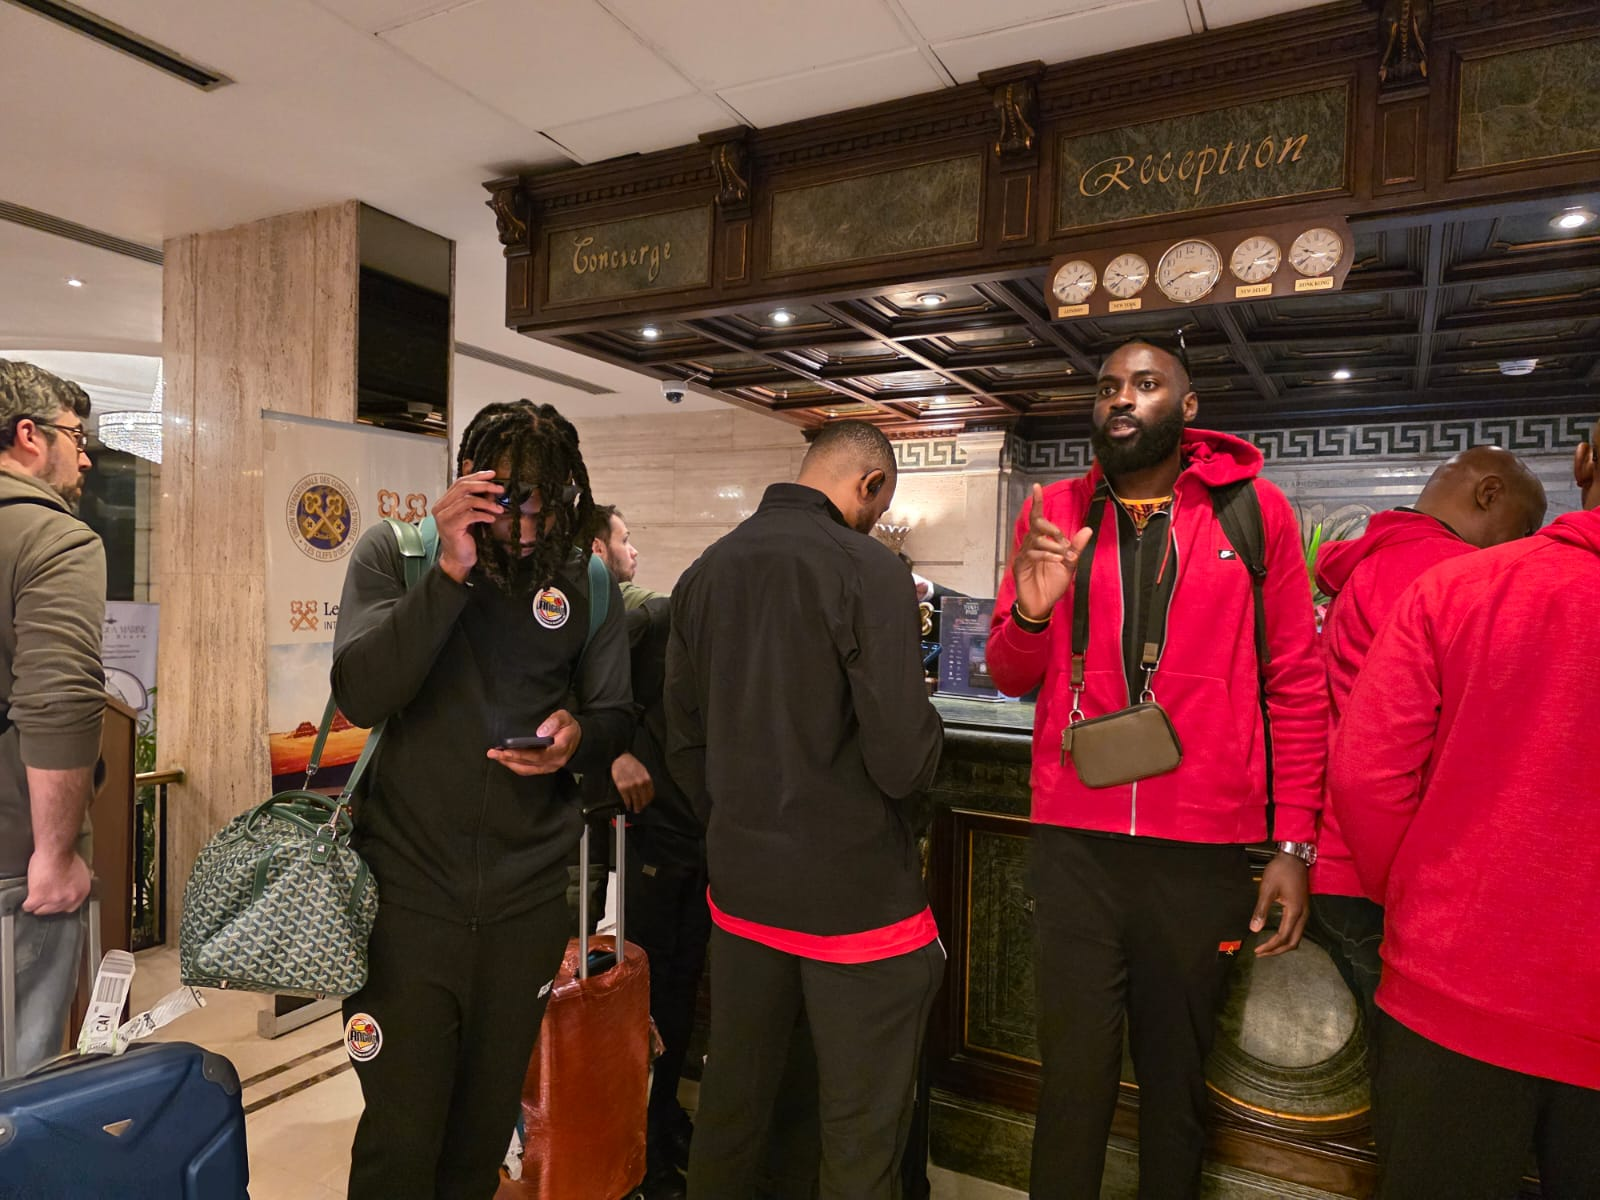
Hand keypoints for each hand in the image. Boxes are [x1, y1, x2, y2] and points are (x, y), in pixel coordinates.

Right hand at [23, 849, 90, 914]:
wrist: (56, 851)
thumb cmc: (67, 855)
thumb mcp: (80, 871)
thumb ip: (75, 883)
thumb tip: (71, 886)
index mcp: (81, 892)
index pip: (71, 907)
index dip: (61, 905)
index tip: (56, 903)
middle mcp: (69, 898)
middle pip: (55, 910)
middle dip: (48, 905)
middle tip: (44, 899)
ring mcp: (54, 900)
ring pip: (41, 910)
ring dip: (37, 905)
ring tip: (35, 900)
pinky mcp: (39, 898)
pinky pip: (29, 906)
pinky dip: (27, 903)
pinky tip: (27, 900)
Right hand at [433, 470, 503, 583]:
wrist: (458, 559)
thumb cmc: (465, 537)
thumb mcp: (472, 515)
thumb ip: (477, 501)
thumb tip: (492, 488)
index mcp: (444, 502)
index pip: (460, 482)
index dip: (477, 476)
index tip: (492, 474)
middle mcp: (440, 507)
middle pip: (463, 487)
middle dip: (484, 485)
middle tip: (500, 488)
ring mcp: (444, 517)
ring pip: (467, 500)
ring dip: (487, 503)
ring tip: (498, 508)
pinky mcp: (450, 527)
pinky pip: (470, 515)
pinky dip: (484, 515)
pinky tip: (491, 519)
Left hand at [488, 710, 581, 776]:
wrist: (579, 740)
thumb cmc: (569, 728)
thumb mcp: (565, 718)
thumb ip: (554, 722)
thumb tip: (540, 732)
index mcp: (559, 750)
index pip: (538, 755)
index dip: (521, 754)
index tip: (505, 750)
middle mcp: (553, 762)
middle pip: (528, 764)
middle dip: (508, 759)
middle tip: (492, 753)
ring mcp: (548, 767)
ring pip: (525, 769)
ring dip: (509, 764)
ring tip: (495, 756)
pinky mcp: (544, 769)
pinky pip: (527, 770)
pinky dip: (514, 765)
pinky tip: (505, 759)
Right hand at [611, 753, 654, 812]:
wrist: (621, 759)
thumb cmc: (632, 765)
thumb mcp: (643, 771)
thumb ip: (645, 782)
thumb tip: (646, 792)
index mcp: (647, 780)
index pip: (650, 795)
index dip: (648, 801)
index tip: (646, 803)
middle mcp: (640, 784)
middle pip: (644, 800)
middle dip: (642, 806)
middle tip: (640, 809)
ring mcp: (632, 787)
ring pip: (635, 801)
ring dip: (636, 807)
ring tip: (635, 810)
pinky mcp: (623, 788)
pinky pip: (627, 800)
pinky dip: (628, 804)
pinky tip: (628, 806)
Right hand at [1012, 484, 1092, 622]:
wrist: (1042, 606)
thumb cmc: (1052, 585)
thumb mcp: (1069, 565)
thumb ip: (1076, 547)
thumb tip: (1088, 529)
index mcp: (1041, 542)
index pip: (1038, 519)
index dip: (1037, 503)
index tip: (1037, 487)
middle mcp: (1030, 545)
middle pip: (1036, 525)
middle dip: (1051, 528)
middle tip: (1064, 539)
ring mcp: (1024, 555)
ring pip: (1037, 540)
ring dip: (1053, 546)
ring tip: (1063, 556)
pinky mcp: (1020, 566)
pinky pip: (1032, 554)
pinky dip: (1046, 555)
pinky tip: (1057, 560)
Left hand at [1251, 852, 1309, 956]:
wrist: (1295, 857)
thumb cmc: (1281, 870)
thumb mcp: (1267, 889)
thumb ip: (1261, 910)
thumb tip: (1254, 929)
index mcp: (1295, 911)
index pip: (1283, 937)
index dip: (1270, 946)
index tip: (1257, 950)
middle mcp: (1303, 914)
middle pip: (1293, 942)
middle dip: (1277, 950)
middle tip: (1262, 953)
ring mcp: (1305, 912)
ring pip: (1297, 937)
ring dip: (1283, 945)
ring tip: (1268, 947)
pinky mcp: (1303, 908)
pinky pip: (1297, 929)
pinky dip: (1287, 937)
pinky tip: (1277, 935)